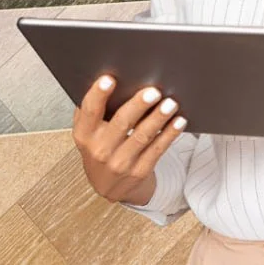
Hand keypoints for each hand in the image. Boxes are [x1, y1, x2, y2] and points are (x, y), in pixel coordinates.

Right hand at [73, 74, 187, 205]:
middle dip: (138, 105)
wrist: (108, 186)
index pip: (89, 111)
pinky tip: (178, 121)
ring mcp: (121, 162)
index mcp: (85, 135)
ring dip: (159, 118)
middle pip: (121, 122)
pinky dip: (170, 134)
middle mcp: (101, 150)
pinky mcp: (140, 170)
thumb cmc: (99, 149)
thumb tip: (103, 78)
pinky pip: (157, 149)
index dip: (98, 94)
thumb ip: (91, 110)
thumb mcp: (88, 132)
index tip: (109, 79)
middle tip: (153, 91)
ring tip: (171, 103)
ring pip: (143, 136)